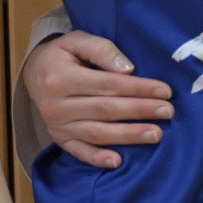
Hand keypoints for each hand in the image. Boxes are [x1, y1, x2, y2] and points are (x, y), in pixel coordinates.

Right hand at [22, 31, 173, 169]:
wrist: (35, 74)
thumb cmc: (63, 55)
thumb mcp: (78, 40)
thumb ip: (102, 50)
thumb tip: (128, 69)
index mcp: (61, 77)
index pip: (108, 84)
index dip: (138, 88)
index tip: (164, 91)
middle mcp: (57, 105)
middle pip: (106, 110)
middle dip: (140, 110)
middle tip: (168, 112)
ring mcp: (57, 125)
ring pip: (97, 133)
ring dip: (128, 136)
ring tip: (156, 134)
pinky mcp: (59, 139)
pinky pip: (79, 152)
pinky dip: (98, 158)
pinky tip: (118, 161)